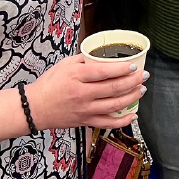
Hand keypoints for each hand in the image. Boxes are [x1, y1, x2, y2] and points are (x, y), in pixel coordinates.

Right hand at [26, 54, 145, 129]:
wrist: (34, 108)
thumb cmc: (49, 84)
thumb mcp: (65, 64)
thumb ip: (84, 59)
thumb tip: (102, 54)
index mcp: (77, 76)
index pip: (104, 72)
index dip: (121, 69)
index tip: (133, 66)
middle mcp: (82, 94)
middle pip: (113, 88)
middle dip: (133, 82)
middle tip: (144, 76)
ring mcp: (85, 110)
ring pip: (114, 105)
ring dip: (132, 97)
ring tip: (141, 90)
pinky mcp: (85, 121)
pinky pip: (107, 123)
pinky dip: (122, 120)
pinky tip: (132, 115)